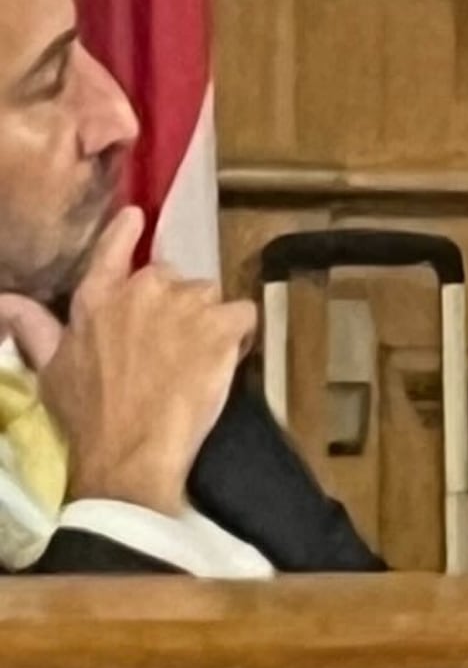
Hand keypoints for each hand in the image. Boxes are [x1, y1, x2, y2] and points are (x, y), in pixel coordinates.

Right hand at [0, 209, 252, 514]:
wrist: (128, 451)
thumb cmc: (86, 414)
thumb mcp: (50, 367)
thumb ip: (32, 325)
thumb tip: (2, 299)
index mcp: (98, 297)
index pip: (113, 249)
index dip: (126, 232)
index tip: (136, 217)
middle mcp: (144, 289)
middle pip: (172, 278)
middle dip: (172, 305)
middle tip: (164, 348)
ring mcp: (186, 303)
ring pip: (209, 297)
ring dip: (206, 321)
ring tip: (189, 362)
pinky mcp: (223, 324)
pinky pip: (243, 315)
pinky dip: (239, 335)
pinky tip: (223, 361)